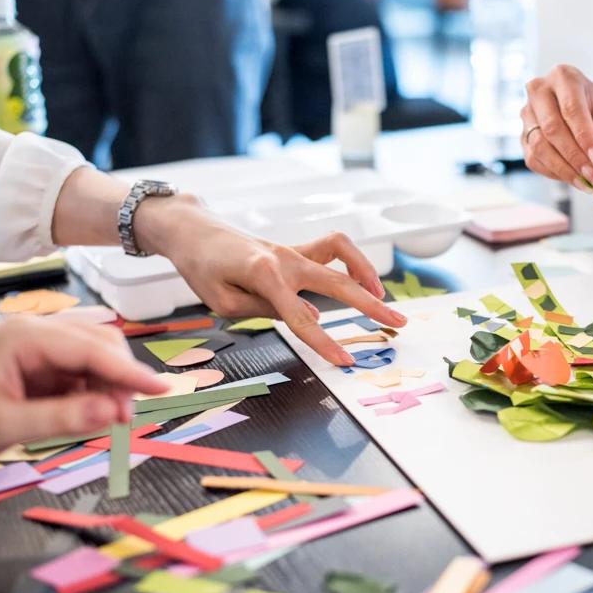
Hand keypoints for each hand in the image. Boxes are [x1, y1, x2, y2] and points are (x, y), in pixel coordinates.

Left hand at [0, 317, 167, 457]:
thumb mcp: (5, 425)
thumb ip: (61, 418)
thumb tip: (112, 413)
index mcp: (24, 338)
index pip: (92, 349)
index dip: (130, 372)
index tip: (162, 390)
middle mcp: (36, 333)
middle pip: (100, 344)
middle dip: (120, 379)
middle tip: (121, 419)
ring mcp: (38, 346)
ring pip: (95, 356)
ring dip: (108, 386)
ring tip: (103, 419)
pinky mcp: (39, 363)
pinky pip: (81, 371)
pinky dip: (93, 391)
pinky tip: (86, 411)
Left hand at [135, 197, 406, 365]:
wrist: (192, 231)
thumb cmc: (202, 268)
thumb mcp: (223, 302)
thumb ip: (266, 310)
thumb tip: (309, 318)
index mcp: (264, 276)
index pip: (301, 317)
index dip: (325, 342)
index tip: (346, 361)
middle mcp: (285, 259)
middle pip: (337, 282)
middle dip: (370, 304)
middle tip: (399, 323)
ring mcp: (292, 251)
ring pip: (341, 252)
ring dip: (366, 272)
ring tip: (382, 297)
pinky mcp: (295, 249)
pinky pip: (332, 248)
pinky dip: (352, 261)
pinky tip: (362, 281)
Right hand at [521, 65, 592, 191]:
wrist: (586, 108)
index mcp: (563, 76)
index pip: (572, 110)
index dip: (585, 139)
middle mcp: (538, 90)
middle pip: (552, 129)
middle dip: (574, 157)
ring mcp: (526, 113)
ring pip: (539, 147)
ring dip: (564, 169)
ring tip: (586, 183)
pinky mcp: (522, 136)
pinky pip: (534, 160)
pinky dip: (554, 173)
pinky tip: (574, 179)